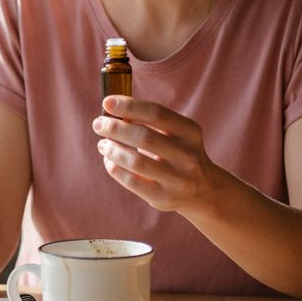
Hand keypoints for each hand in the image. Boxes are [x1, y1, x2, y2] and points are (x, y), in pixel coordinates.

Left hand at [92, 95, 226, 213]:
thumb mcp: (176, 133)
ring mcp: (177, 179)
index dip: (129, 106)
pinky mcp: (164, 198)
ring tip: (102, 144)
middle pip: (144, 137)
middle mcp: (187, 156)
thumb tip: (113, 112)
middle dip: (115, 128)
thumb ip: (150, 122)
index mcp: (190, 132)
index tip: (107, 103)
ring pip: (137, 161)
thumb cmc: (179, 153)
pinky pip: (132, 182)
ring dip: (113, 149)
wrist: (203, 189)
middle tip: (98, 124)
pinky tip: (109, 161)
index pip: (157, 114)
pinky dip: (115, 168)